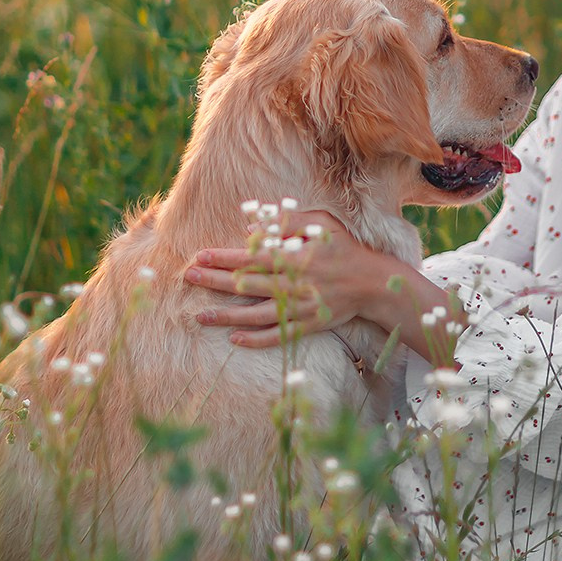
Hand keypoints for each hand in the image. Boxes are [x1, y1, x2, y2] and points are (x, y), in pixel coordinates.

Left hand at [184, 210, 395, 349]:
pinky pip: (277, 336)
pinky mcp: (306, 325)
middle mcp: (292, 285)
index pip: (251, 258)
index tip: (200, 256)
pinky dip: (255, 339)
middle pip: (247, 285)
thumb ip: (289, 221)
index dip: (224, 258)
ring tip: (200, 316)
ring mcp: (298, 308)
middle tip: (188, 279)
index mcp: (294, 258)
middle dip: (215, 282)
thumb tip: (253, 223)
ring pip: (256, 315)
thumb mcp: (321, 225)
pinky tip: (234, 339)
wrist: (372, 283)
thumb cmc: (344, 248)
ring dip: (226, 316)